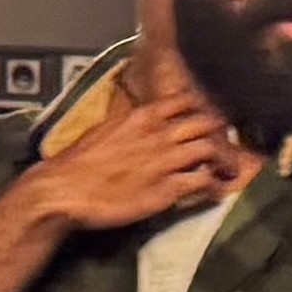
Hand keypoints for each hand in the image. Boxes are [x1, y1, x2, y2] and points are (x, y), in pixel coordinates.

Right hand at [14, 91, 248, 238]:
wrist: (65, 190)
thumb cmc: (79, 163)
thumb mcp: (106, 129)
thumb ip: (130, 124)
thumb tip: (141, 122)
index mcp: (143, 116)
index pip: (186, 100)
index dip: (202, 109)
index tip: (206, 119)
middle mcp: (160, 134)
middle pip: (206, 122)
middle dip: (219, 132)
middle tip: (223, 144)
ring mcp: (166, 161)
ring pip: (210, 149)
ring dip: (222, 159)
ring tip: (226, 168)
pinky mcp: (167, 190)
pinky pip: (203, 181)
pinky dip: (213, 184)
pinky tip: (214, 189)